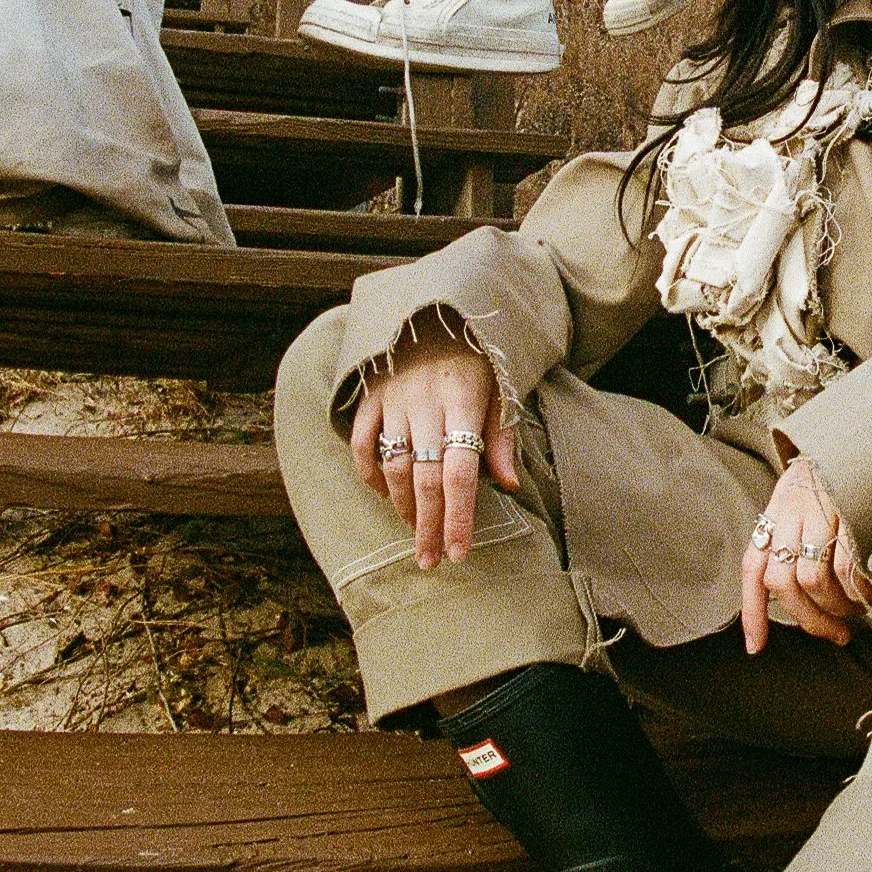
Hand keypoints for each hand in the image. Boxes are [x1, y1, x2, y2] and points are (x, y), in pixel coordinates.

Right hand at [349, 327, 518, 568]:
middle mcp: (426, 402)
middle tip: (430, 562)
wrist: (434, 309)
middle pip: (427, 478)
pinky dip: (370, 475)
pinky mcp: (369, 395)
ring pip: (395, 466)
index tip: (459, 553)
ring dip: (404, 507)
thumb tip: (510, 487)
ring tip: (416, 533)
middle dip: (429, 526)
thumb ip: (501, 437)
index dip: (459, 516)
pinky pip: (362, 444)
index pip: (461, 472)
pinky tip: (385, 496)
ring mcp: (393, 398)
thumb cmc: (476, 357)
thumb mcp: (500, 388)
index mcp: (464, 401)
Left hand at [741, 454, 871, 651]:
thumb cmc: (828, 483)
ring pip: (814, 580)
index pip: (752, 570)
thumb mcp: (798, 506)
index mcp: (773, 516)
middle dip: (807, 619)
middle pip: (784, 583)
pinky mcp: (849, 515)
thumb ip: (790, 544)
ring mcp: (819, 515)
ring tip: (852, 613)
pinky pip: (848, 567)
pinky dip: (858, 591)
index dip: (752, 613)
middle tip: (831, 634)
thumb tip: (798, 601)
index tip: (755, 648)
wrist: (857, 440)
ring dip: (835, 607)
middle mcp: (789, 516)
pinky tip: (868, 596)